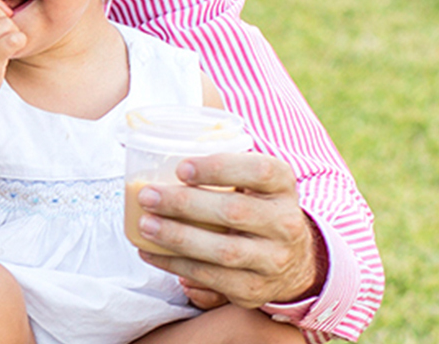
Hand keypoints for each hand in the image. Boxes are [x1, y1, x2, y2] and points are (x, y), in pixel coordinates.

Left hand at [135, 152, 325, 308]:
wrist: (293, 260)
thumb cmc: (256, 206)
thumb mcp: (253, 179)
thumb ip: (219, 165)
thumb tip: (152, 149)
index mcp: (283, 185)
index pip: (258, 170)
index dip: (218, 168)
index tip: (181, 168)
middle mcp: (286, 223)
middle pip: (234, 212)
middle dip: (184, 204)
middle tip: (148, 196)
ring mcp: (273, 260)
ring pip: (223, 251)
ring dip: (177, 237)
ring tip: (145, 224)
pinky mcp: (254, 290)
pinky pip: (211, 278)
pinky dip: (175, 265)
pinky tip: (150, 251)